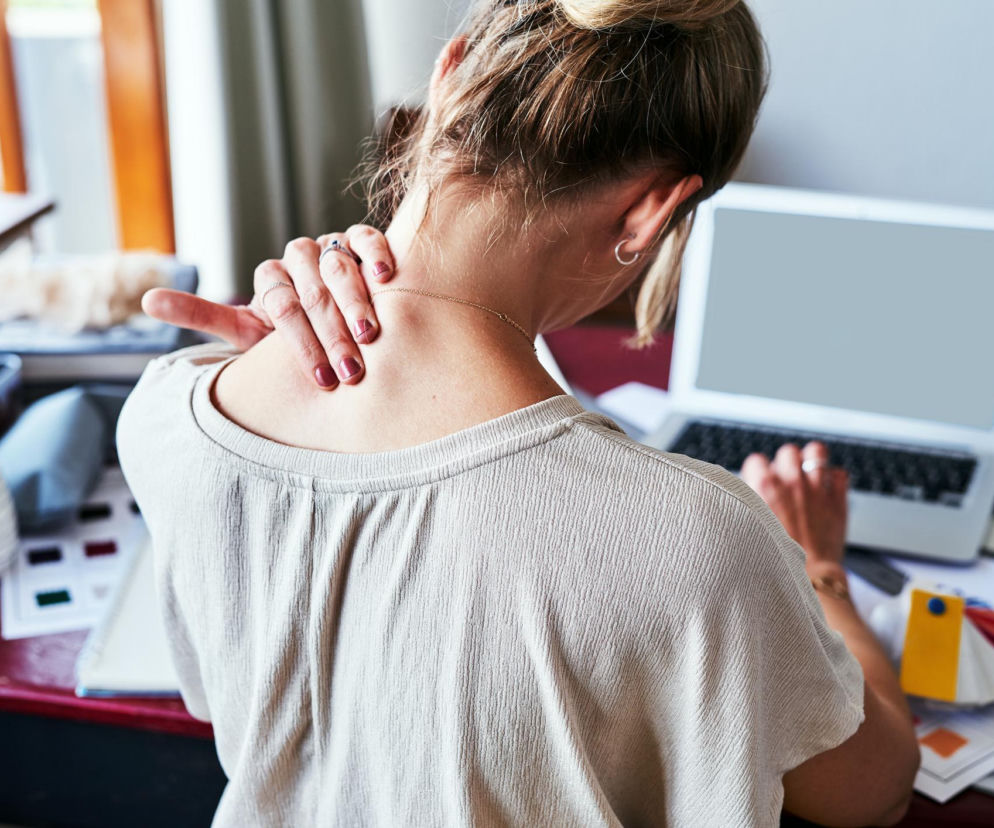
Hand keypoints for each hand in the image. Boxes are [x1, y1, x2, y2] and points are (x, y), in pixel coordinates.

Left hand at [141, 225, 394, 387]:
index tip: (320, 378)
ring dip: (356, 302)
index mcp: (269, 279)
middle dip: (332, 334)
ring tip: (370, 334)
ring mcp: (328, 246)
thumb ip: (203, 316)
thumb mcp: (246, 332)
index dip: (300, 343)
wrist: (337, 327)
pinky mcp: (358, 239)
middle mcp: (296, 257)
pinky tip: (386, 278)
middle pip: (311, 290)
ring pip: (337, 265)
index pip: (281, 305)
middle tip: (349, 370)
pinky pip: (366, 238)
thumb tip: (145, 300)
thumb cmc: (289, 340)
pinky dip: (376, 255)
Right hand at [740, 441, 848, 566]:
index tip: (760, 482)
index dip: (758, 472)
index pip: (757, 460)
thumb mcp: (749, 525)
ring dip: (811, 461)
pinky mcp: (838, 500)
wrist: (807, 577)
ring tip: (809, 472)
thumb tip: (749, 492)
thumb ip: (750, 503)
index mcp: (765, 486)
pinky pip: (840, 473)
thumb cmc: (775, 557)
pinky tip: (827, 488)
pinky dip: (834, 478)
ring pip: (816, 452)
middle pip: (787, 451)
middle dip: (785, 462)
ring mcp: (817, 489)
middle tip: (785, 478)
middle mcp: (791, 482)